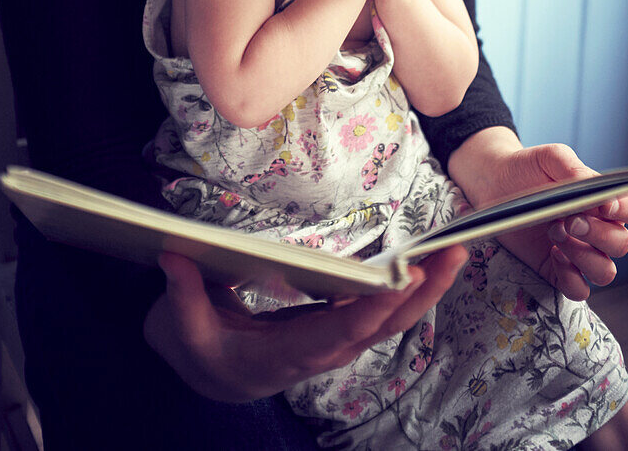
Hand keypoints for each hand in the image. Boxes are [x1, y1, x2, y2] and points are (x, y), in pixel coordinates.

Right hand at [143, 245, 466, 401]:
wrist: (216, 378)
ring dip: (424, 288)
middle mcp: (321, 351)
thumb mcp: (181, 332)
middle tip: (451, 255)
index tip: (398, 282)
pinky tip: (425, 261)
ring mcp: (336, 340)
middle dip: (420, 294)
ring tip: (452, 250)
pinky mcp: (340, 325)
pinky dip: (406, 287)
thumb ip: (182, 298)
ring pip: (389, 319)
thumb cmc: (200, 352)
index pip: (335, 335)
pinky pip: (381, 309)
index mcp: (285, 357)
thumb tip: (174, 257)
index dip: (368, 310)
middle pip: (381, 327)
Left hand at [450, 130, 627, 300]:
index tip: (604, 205)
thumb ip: (575, 169)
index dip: (625, 210)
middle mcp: (596, 230)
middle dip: (599, 234)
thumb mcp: (551, 157)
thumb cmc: (527, 168)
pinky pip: (579, 289)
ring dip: (585, 257)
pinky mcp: (557, 270)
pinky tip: (553, 255)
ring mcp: (578, 252)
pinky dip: (571, 278)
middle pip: (621, 244)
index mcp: (601, 201)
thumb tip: (596, 189)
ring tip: (555, 234)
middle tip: (569, 221)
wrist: (493, 181)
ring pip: (605, 271)